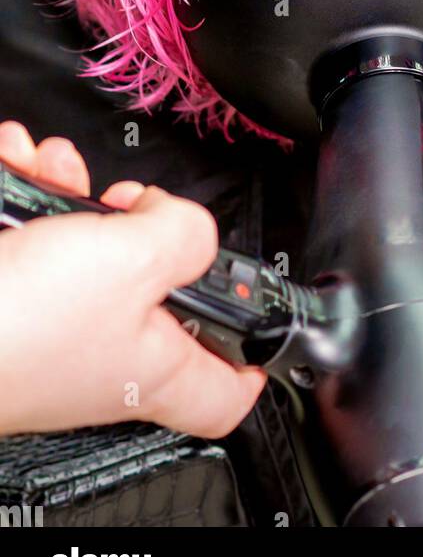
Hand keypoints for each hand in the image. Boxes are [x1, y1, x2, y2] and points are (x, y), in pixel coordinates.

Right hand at [0, 121, 264, 436]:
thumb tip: (187, 224)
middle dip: (137, 226)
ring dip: (71, 195)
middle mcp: (102, 356)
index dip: (253, 357)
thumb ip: (186, 233)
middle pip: (150, 289)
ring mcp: (50, 331)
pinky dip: (26, 195)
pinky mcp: (6, 305)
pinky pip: (29, 238)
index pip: (225, 393)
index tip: (262, 318)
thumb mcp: (138, 258)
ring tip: (58, 167)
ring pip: (83, 251)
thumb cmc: (21, 322)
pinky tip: (21, 163)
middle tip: (127, 205)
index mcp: (152, 367)